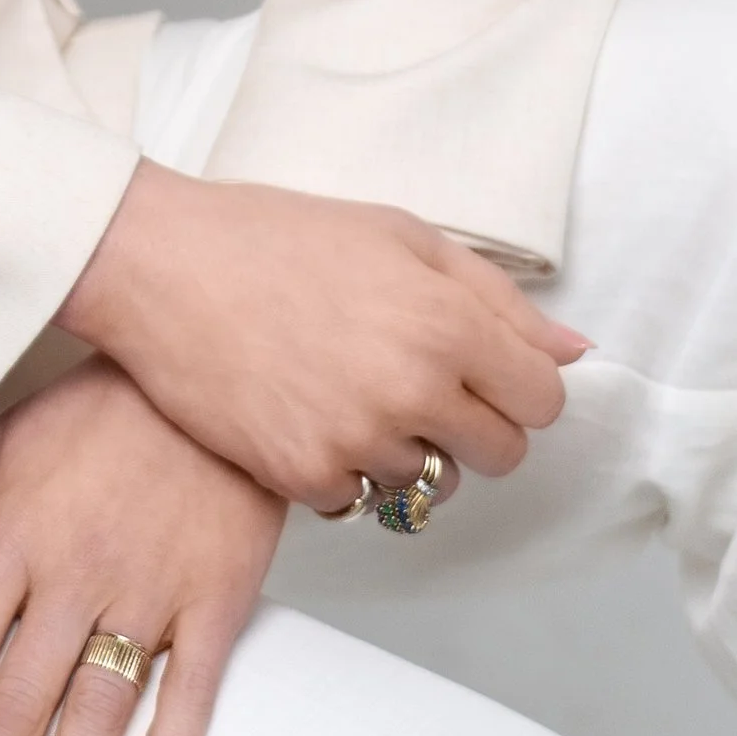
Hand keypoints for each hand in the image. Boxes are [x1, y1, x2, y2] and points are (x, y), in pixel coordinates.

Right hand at [59, 160, 588, 507]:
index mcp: (447, 321)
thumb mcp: (398, 234)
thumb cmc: (277, 236)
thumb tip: (574, 349)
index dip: (515, 386)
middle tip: (414, 384)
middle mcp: (414, 389)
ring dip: (405, 451)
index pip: (543, 400)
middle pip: (500, 455)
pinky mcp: (305, 476)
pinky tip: (306, 414)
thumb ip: (495, 296)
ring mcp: (359, 439)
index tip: (478, 372)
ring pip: (430, 484)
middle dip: (471, 425)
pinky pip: (360, 501)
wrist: (162, 264)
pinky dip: (342, 469)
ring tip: (349, 392)